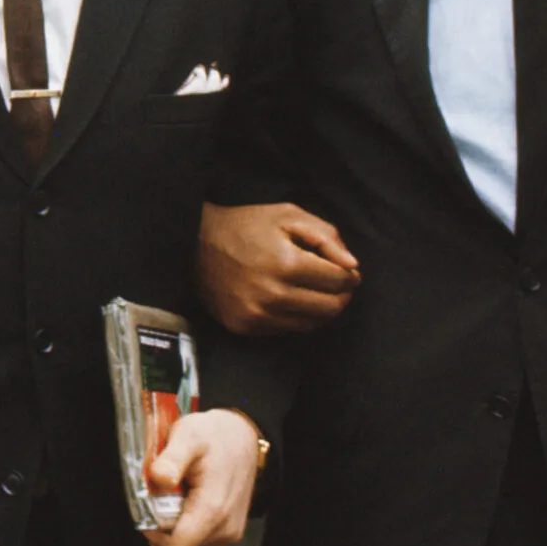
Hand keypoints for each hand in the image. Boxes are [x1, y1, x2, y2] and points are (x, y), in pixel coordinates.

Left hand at [144, 408, 262, 545]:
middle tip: (158, 498)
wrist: (243, 436)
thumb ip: (172, 459)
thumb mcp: (188, 436)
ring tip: (174, 498)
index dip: (152, 534)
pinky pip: (201, 543)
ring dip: (175, 528)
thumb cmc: (214, 435)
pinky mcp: (231, 531)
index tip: (145, 510)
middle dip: (162, 529)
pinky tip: (187, 504)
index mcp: (212, 510)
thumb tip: (159, 479)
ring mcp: (230, 533)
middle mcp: (225, 529)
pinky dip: (189, 528)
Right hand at [198, 202, 358, 334]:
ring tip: (311, 290)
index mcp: (286, 263)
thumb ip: (326, 236)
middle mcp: (272, 295)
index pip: (339, 281)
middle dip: (340, 294)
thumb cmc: (244, 225)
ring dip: (320, 308)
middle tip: (334, 283)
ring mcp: (256, 314)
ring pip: (312, 324)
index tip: (345, 270)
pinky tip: (288, 298)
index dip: (349, 275)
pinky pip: (287, 330)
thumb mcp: (287, 215)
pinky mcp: (244, 326)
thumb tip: (353, 266)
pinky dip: (296, 316)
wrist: (193, 243)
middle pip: (330, 308)